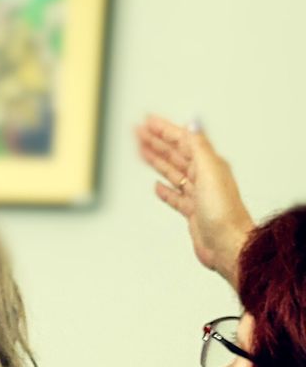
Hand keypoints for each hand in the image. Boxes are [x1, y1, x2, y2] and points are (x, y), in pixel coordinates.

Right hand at [135, 114, 253, 288]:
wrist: (227, 244)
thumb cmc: (223, 212)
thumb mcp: (210, 172)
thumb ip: (199, 147)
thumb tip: (193, 123)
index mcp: (209, 164)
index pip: (183, 141)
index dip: (164, 130)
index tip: (147, 121)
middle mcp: (204, 176)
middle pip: (175, 154)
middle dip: (156, 141)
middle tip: (138, 132)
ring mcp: (198, 194)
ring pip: (172, 172)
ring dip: (156, 160)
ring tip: (141, 152)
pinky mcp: (193, 212)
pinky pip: (175, 196)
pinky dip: (164, 190)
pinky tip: (157, 186)